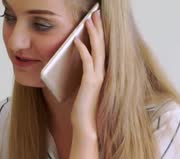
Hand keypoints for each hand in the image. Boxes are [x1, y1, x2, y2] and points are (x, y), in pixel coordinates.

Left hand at [71, 10, 104, 135]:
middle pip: (102, 45)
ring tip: (88, 20)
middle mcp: (103, 73)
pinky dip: (82, 50)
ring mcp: (97, 77)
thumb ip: (84, 76)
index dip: (100, 34)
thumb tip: (77, 65)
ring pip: (97, 50)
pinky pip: (87, 62)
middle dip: (99, 28)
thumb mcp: (83, 89)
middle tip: (95, 13)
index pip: (102, 50)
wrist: (85, 125)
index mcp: (102, 74)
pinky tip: (76, 40)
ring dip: (92, 34)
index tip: (96, 22)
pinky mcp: (90, 82)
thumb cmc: (83, 109)